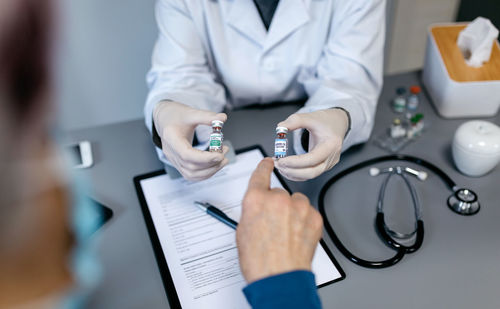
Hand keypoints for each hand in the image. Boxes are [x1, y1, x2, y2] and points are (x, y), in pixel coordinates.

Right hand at [153, 101, 228, 180]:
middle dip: (211, 164)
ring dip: (210, 170)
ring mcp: (174, 160)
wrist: (166, 120)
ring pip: (192, 174)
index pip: (187, 155)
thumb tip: (223, 118)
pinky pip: (192, 175)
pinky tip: (215, 164)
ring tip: (222, 159)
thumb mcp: (191, 113)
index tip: (220, 155)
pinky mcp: (179, 164)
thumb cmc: (176, 116)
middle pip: (191, 167)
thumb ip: (206, 116)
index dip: (205, 158)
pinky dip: (205, 173)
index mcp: (171, 138)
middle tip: (224, 154)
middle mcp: (171, 152)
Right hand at [236, 158, 322, 282]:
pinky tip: (297, 235)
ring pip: (296, 201)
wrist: (280, 277)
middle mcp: (278, 200)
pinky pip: (309, 212)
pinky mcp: (314, 218)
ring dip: (293, 211)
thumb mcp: (243, 231)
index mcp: (256, 200)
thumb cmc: (259, 261)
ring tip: (287, 232)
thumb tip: (258, 208)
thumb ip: (252, 212)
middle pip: (278, 193)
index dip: (264, 167)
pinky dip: (305, 221)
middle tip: (275, 224)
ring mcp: (298, 208)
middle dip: (277, 205)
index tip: (269, 163)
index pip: (261, 174)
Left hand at [275, 108, 348, 180]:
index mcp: (331, 144)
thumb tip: (280, 128)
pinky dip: (297, 174)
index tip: (282, 160)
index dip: (295, 162)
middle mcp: (331, 156)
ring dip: (293, 173)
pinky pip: (309, 174)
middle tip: (278, 164)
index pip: (313, 158)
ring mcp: (328, 163)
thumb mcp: (310, 117)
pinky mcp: (324, 166)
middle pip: (312, 172)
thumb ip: (295, 121)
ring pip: (310, 175)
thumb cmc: (326, 121)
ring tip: (279, 165)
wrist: (337, 124)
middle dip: (292, 171)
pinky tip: (286, 168)